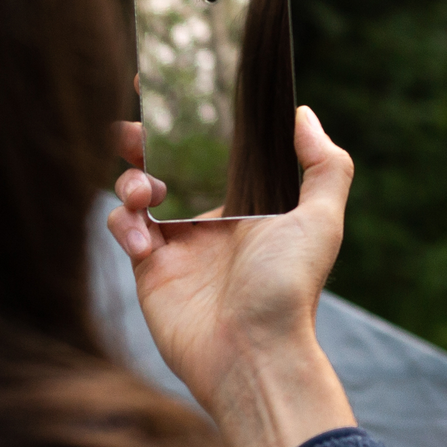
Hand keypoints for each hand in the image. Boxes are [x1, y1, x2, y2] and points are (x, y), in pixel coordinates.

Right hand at [107, 106, 355, 446]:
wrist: (251, 354)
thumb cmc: (289, 289)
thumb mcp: (320, 221)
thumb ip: (324, 165)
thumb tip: (303, 113)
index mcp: (247, 204)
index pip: (214, 150)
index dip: (191, 122)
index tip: (170, 92)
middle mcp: (209, 220)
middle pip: (166, 163)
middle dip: (145, 141)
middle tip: (134, 129)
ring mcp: (175, 244)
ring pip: (136, 191)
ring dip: (131, 180)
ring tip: (145, 192)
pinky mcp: (147, 268)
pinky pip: (122, 228)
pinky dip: (124, 224)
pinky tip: (143, 242)